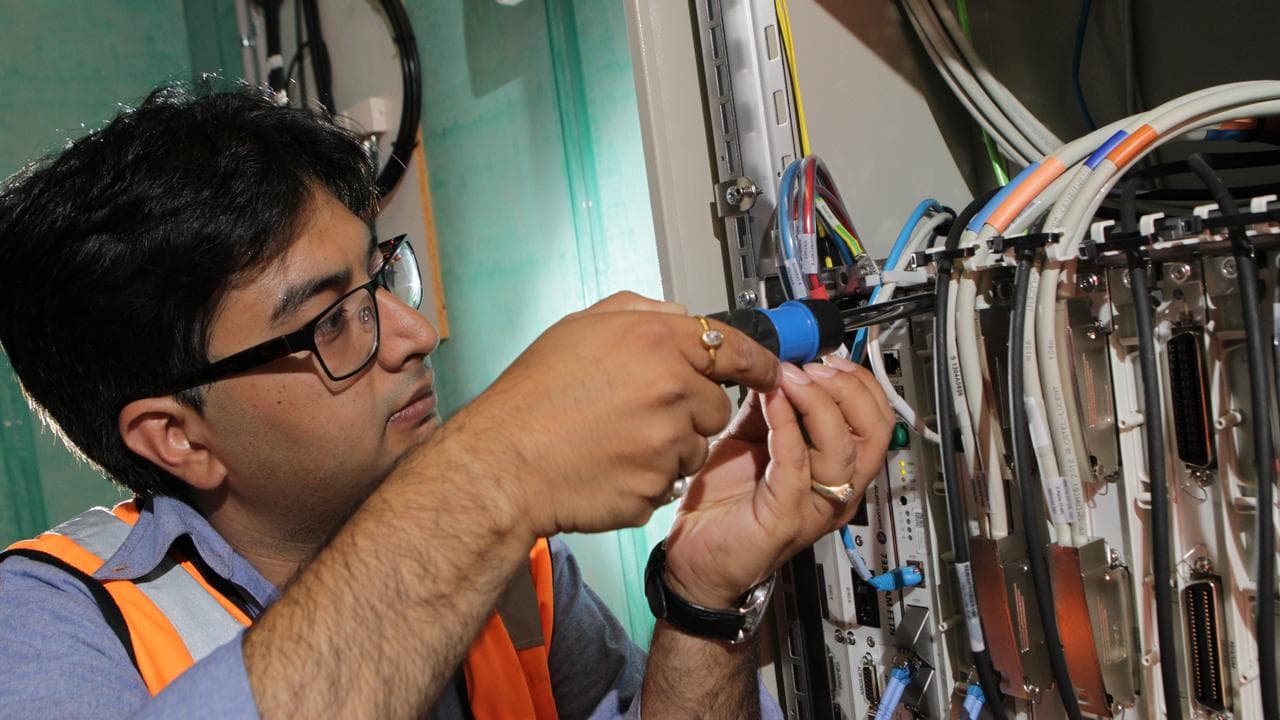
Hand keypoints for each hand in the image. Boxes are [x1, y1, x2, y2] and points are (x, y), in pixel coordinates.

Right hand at [439, 292, 780, 538]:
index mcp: (656, 340)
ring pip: (695, 447)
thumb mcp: (579, 327)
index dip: (758, 363)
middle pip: (715, 405)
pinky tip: (608, 466)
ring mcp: (667, 443)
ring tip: (615, 440)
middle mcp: (671, 388)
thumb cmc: (532, 397)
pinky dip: (646, 478)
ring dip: (668, 446)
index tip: (769, 372)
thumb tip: (678, 315)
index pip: (736, 348)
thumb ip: (638, 310)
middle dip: (689, 409)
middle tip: (638, 411)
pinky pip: (669, 482)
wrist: (502, 464)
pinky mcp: (657, 487)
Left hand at [662, 355, 892, 607]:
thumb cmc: (724, 506)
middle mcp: (837, 490)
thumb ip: (771, 406)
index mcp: (837, 469)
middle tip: (811, 368)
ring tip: (789, 379)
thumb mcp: (751, 439)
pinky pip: (797, 465)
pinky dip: (786, 426)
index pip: (877, 420)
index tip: (826, 358)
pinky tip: (771, 402)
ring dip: (817, 403)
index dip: (858, 383)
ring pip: (843, 449)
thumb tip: (776, 365)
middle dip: (846, 389)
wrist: (693, 557)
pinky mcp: (785, 519)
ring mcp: (815, 507)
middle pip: (874, 432)